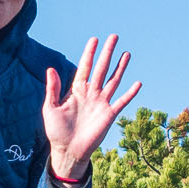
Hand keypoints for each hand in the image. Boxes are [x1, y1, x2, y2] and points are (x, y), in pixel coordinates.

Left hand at [43, 34, 142, 181]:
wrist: (68, 151)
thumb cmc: (56, 131)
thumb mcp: (50, 108)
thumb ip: (53, 89)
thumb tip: (50, 69)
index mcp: (77, 90)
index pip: (85, 67)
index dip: (89, 53)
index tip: (94, 39)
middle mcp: (91, 93)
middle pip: (101, 68)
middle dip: (107, 52)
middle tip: (113, 36)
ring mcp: (101, 103)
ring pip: (113, 80)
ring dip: (120, 67)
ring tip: (127, 53)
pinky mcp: (109, 115)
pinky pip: (122, 101)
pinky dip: (130, 93)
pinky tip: (138, 83)